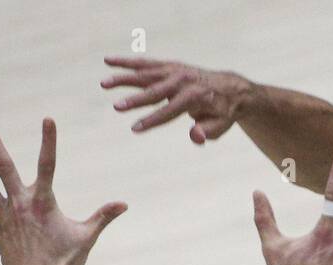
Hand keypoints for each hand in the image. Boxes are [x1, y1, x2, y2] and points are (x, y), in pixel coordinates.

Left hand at [0, 117, 126, 264]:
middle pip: (3, 167)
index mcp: (43, 202)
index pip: (47, 165)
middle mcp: (19, 205)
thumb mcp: (86, 237)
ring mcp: (4, 218)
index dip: (48, 142)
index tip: (48, 119)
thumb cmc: (64, 264)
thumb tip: (124, 204)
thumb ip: (103, 217)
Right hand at [102, 56, 249, 143]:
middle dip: (135, 100)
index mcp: (194, 96)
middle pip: (155, 91)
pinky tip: (108, 61)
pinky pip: (144, 63)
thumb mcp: (220, 126)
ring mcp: (174, 70)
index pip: (170, 111)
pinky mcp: (168, 65)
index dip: (152, 120)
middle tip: (116, 107)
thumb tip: (195, 135)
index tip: (135, 128)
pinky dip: (126, 62)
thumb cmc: (222, 112)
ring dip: (124, 78)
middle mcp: (182, 80)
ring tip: (104, 84)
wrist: (228, 88)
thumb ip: (207, 132)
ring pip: (145, 74)